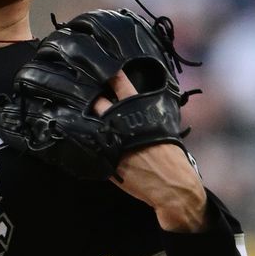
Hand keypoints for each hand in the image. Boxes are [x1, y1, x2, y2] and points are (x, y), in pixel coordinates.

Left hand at [95, 71, 208, 231]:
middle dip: (93, 99)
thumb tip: (137, 105)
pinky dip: (88, 143)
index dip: (111, 76)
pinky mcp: (105, 162)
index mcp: (137, 112)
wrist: (171, 186)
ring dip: (88, 121)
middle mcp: (120, 124)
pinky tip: (83, 140)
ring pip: (90, 124)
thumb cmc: (171, 155)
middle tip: (88, 95)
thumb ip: (147, 114)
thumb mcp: (163, 126)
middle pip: (98, 103)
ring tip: (83, 117)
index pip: (121, 85)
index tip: (103, 69)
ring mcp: (110, 142)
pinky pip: (91, 148)